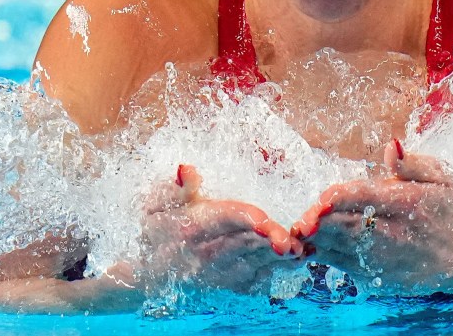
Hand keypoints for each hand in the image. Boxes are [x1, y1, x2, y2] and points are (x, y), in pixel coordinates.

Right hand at [141, 164, 302, 292]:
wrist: (149, 270)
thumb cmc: (159, 226)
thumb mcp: (156, 204)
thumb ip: (175, 187)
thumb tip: (187, 168)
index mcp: (194, 227)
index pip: (223, 220)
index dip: (245, 219)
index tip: (264, 219)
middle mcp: (208, 252)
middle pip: (245, 244)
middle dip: (269, 242)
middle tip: (292, 241)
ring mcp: (221, 272)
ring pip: (255, 263)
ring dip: (279, 259)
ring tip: (302, 251)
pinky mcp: (232, 283)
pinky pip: (258, 279)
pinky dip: (279, 271)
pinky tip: (298, 260)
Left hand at [290, 140, 452, 289]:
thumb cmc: (451, 210)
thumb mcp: (441, 178)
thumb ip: (412, 163)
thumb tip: (391, 146)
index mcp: (408, 204)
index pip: (369, 198)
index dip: (341, 198)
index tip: (322, 197)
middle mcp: (395, 235)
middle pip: (348, 228)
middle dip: (321, 223)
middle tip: (301, 219)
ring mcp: (386, 260)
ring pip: (342, 249)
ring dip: (317, 240)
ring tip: (299, 229)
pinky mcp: (378, 277)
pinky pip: (344, 265)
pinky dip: (325, 253)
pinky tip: (310, 243)